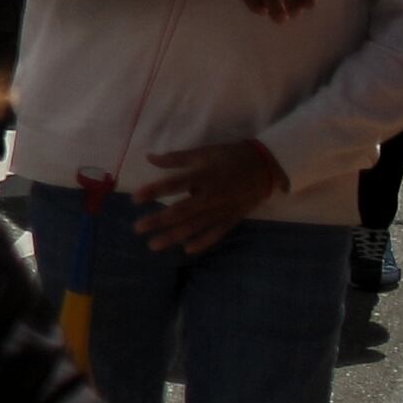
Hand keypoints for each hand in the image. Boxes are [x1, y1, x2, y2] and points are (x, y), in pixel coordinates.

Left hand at [138, 136, 291, 254]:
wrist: (267, 167)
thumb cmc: (230, 156)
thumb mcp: (204, 152)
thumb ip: (176, 158)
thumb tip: (149, 158)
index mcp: (204, 176)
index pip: (174, 185)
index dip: (154, 191)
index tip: (135, 198)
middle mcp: (212, 195)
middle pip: (181, 211)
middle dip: (158, 221)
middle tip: (138, 228)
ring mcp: (223, 209)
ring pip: (195, 226)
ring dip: (173, 236)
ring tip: (153, 244)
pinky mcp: (233, 218)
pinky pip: (217, 233)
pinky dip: (203, 242)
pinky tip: (187, 249)